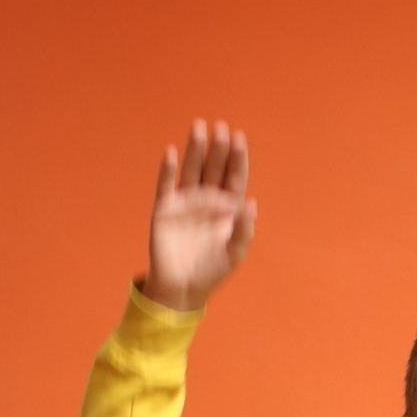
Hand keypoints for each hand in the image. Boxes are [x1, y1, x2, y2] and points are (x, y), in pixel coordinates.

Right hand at [143, 119, 256, 312]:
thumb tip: (252, 204)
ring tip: (199, 127)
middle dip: (218, 148)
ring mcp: (184, 202)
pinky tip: (171, 152)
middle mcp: (206, 200)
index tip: (240, 138)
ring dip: (194, 149)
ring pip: (191, 170)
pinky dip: (167, 170)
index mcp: (226, 208)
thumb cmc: (212, 271)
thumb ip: (244, 231)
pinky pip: (166, 185)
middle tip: (221, 127)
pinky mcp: (164, 209)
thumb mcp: (234, 254)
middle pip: (213, 168)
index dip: (237, 159)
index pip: (233, 177)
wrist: (183, 288)